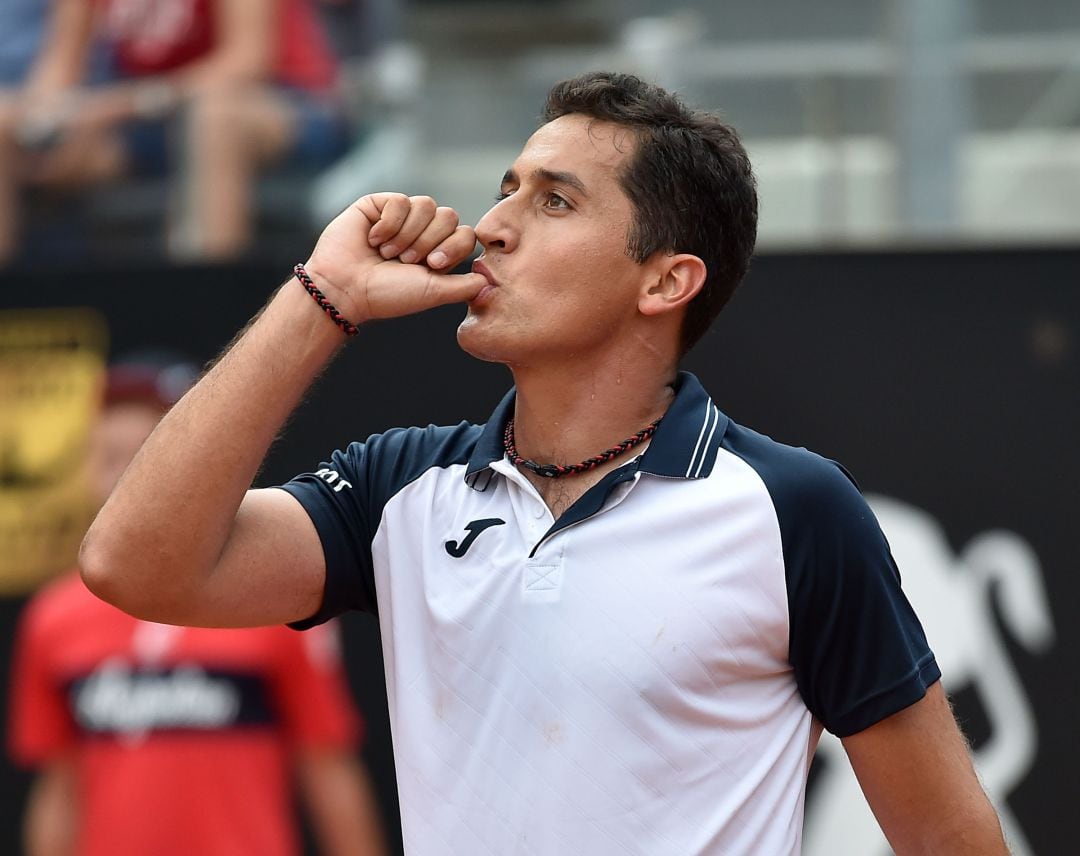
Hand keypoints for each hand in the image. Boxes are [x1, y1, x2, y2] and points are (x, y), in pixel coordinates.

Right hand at [304, 193, 487, 323]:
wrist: (346, 289)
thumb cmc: (387, 295)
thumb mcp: (433, 293)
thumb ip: (465, 287)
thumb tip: (489, 282)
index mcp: (438, 252)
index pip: (465, 234)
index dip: (452, 247)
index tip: (431, 265)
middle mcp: (422, 232)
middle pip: (449, 216)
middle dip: (429, 241)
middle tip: (406, 260)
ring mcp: (400, 217)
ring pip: (427, 205)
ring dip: (408, 234)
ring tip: (388, 252)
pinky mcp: (378, 205)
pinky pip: (400, 201)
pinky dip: (389, 223)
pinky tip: (373, 239)